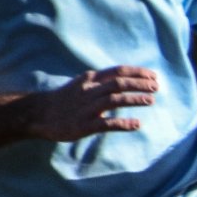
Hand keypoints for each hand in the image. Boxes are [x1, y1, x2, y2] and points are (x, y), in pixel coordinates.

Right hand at [28, 67, 157, 140]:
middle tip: (156, 87)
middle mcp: (89, 91)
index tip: (154, 75)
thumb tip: (129, 79)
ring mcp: (86, 108)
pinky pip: (106, 124)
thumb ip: (103, 81)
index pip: (117, 71)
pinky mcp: (83, 125)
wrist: (39, 114)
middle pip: (118, 83)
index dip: (137, 72)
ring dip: (134, 99)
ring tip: (150, 100)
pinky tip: (137, 124)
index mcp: (90, 79)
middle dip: (139, 84)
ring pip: (114, 100)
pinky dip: (123, 124)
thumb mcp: (83, 83)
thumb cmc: (66, 99)